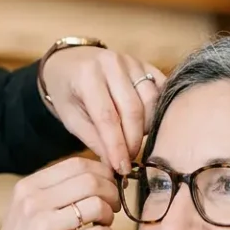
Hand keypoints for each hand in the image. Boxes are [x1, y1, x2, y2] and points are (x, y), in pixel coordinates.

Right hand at [0, 157, 119, 229]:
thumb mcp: (25, 210)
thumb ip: (52, 191)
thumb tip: (95, 175)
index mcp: (27, 188)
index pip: (77, 163)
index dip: (102, 172)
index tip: (108, 185)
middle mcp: (33, 203)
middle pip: (91, 181)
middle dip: (111, 191)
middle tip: (113, 205)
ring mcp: (44, 228)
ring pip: (97, 205)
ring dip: (110, 214)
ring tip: (103, 223)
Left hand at [39, 46, 166, 172]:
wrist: (70, 61)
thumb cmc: (67, 91)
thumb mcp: (70, 117)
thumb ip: (92, 139)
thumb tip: (114, 164)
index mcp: (87, 76)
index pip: (108, 117)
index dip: (117, 145)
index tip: (122, 168)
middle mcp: (112, 64)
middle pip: (133, 110)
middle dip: (134, 141)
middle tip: (128, 160)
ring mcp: (132, 61)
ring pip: (152, 100)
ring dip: (147, 127)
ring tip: (134, 141)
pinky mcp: (146, 64)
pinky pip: (161, 89)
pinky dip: (158, 111)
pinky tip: (147, 125)